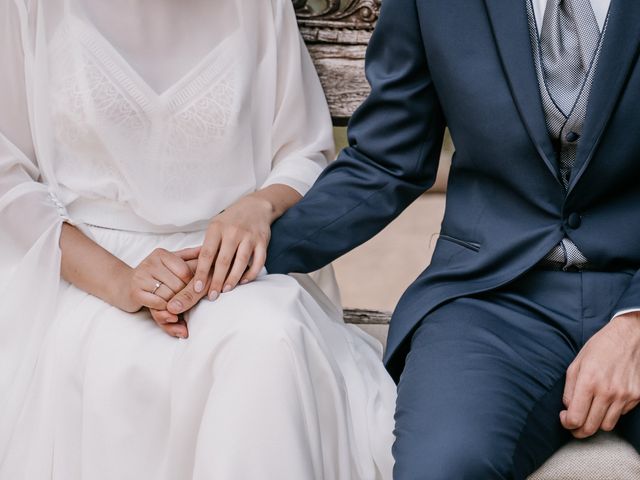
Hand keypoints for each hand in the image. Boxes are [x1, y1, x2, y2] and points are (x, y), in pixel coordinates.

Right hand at [116, 247, 199, 337]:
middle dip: (183, 295)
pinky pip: (158, 303)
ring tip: (177, 305)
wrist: (125, 285)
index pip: (185, 271)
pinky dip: (165, 309)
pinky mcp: (135, 292)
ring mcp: (140, 277)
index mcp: (161, 254)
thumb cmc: (155, 274)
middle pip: (178, 284)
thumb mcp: (171, 262)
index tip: (192, 289)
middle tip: (185, 300)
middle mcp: (149, 263)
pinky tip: (167, 308)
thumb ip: (189, 255)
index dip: (192, 283)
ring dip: (175, 303)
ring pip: (169, 295)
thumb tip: (205, 248)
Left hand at [167, 194, 272, 314]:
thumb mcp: (215, 227)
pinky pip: (258, 261)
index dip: (202, 272)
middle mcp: (232, 232)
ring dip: (233, 279)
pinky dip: (251, 273)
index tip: (197, 288)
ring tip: (226, 290)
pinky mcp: (262, 241)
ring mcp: (249, 236)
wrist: (255, 207)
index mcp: (216, 228)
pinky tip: (244, 281)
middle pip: (223, 261)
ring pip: (241, 262)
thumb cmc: (230, 221)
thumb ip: (208, 246)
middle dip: (217, 281)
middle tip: (212, 296)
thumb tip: (197, 272)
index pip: (207, 254)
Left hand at [561, 312, 639, 437]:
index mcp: (589, 382)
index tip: (564, 417)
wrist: (629, 337)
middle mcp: (608, 392)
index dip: (566, 423)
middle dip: (578, 430)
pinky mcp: (636, 397)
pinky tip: (606, 401)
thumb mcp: (576, 364)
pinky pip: (620, 415)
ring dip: (595, 423)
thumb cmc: (599, 348)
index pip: (575, 418)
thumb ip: (570, 389)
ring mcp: (624, 396)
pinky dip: (610, 413)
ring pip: (606, 426)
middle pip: (590, 428)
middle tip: (573, 424)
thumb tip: (568, 409)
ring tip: (589, 412)